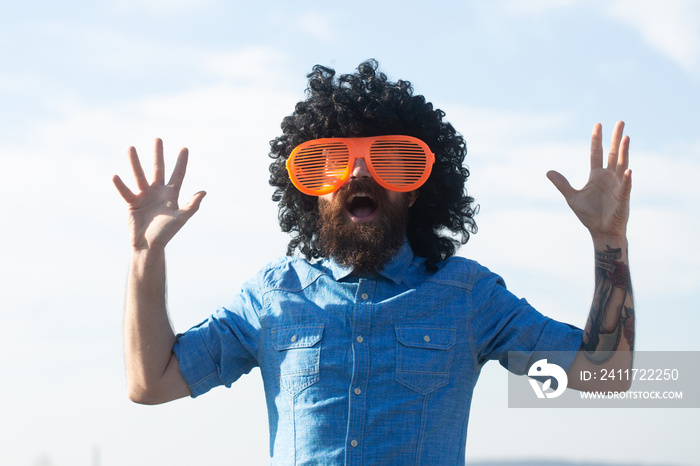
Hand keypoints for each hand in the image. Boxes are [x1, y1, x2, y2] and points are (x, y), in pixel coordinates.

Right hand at [113, 139, 205, 250]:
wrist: (149, 245)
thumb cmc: (166, 233)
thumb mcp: (180, 218)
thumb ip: (192, 205)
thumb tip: (204, 192)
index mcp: (171, 194)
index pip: (178, 174)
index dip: (181, 162)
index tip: (184, 147)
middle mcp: (158, 192)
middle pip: (158, 169)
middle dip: (158, 154)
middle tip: (158, 138)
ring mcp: (145, 196)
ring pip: (140, 175)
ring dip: (135, 162)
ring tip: (131, 147)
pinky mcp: (132, 202)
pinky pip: (126, 191)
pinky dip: (120, 185)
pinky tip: (115, 176)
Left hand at [547, 121, 630, 240]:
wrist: (601, 232)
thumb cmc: (589, 215)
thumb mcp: (572, 197)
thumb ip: (562, 184)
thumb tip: (548, 171)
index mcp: (596, 175)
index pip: (596, 153)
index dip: (596, 139)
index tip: (598, 124)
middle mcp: (609, 177)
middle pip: (613, 154)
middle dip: (615, 138)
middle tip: (620, 122)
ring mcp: (618, 186)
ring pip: (621, 165)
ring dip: (624, 152)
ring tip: (625, 137)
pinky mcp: (623, 198)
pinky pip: (625, 187)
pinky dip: (626, 179)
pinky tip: (627, 171)